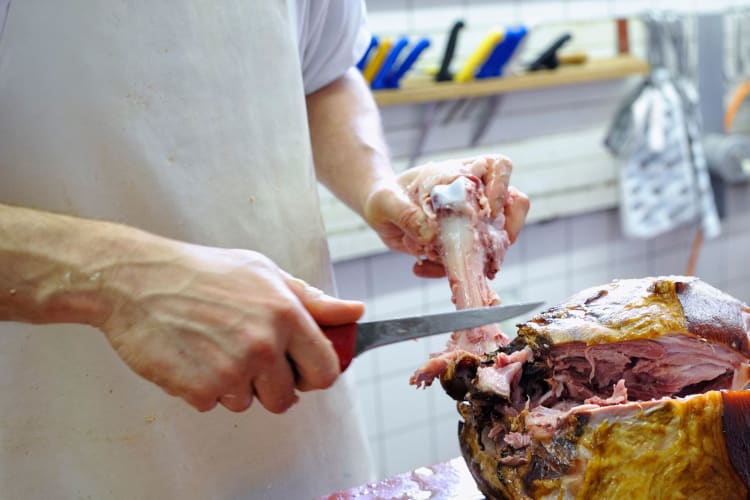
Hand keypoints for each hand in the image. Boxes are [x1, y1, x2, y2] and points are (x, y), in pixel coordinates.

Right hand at [98, 240, 362, 412]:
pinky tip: (192, 357)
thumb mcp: (264, 273)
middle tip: (248, 357)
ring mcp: (232, 369)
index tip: (301, 370)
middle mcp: (264, 344)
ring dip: (234, 386)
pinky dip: (204, 388)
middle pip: (287, 398)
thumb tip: (356, 312)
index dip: (315, 375)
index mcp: (286, 314)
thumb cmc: (202, 272)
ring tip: (213, 348)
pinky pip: (214, 405)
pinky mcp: (200, 388)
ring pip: (248, 403)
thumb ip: (313, 300)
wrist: (137, 280)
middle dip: (271, 385)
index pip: (326, 370)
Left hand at [363, 156, 528, 277]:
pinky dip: (452, 271)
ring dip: (481, 256)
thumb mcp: (386, 201)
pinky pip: (473, 262)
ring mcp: (473, 223)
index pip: (499, 167)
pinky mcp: (464, 246)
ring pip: (500, 239)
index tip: (489, 209)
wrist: (379, 214)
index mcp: (462, 174)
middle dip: (509, 227)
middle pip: (515, 205)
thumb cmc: (385, 196)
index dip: (502, 186)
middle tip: (490, 246)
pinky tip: (421, 268)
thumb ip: (405, 214)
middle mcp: (475, 197)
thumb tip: (430, 234)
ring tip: (444, 262)